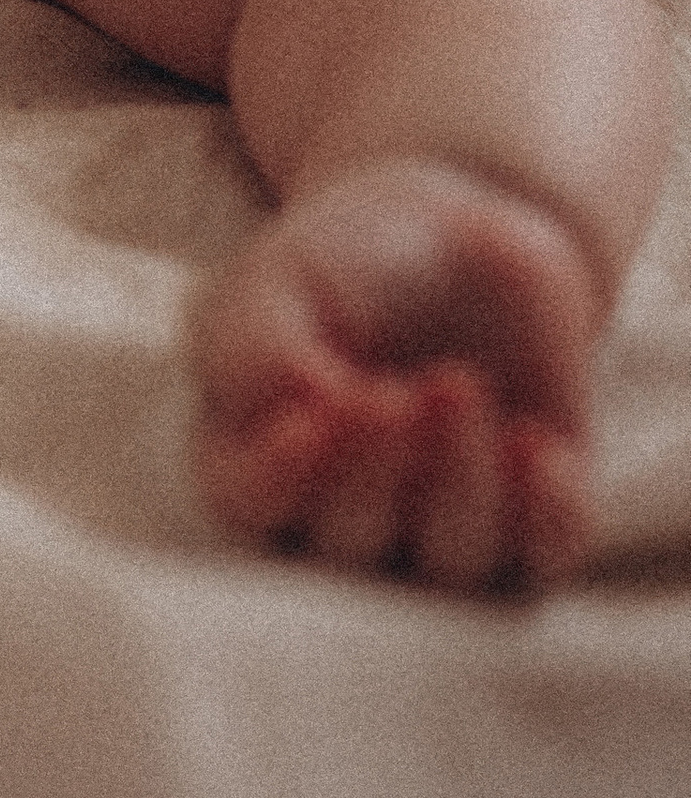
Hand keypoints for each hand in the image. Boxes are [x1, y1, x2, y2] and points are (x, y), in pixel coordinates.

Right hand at [188, 159, 603, 587]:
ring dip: (457, 481)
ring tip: (456, 385)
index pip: (251, 505)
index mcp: (260, 462)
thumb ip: (262, 344)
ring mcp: (442, 533)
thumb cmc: (339, 267)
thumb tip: (305, 402)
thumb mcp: (280, 278)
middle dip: (371, 476)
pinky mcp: (532, 523)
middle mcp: (345, 520)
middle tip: (389, 396)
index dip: (280, 477)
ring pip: (451, 561)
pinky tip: (535, 444)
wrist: (445, 236)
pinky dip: (544, 512)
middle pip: (349, 549)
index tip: (311, 418)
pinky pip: (545, 556)